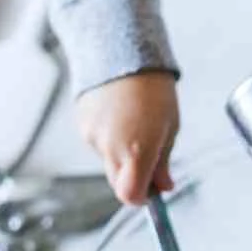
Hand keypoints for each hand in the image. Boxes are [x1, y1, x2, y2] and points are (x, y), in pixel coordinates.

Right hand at [73, 71, 178, 204]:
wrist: (122, 53)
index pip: (130, 196)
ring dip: (120, 152)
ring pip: (108, 161)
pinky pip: (97, 143)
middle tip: (149, 154)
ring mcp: (92, 137)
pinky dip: (108, 136)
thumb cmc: (154, 89)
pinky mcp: (82, 125)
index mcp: (136, 149)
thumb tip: (164, 187)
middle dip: (133, 176)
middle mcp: (111, 147)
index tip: (151, 191)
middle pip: (118, 181)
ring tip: (134, 121)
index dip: (141, 198)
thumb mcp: (169, 126)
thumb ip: (163, 161)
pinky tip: (118, 114)